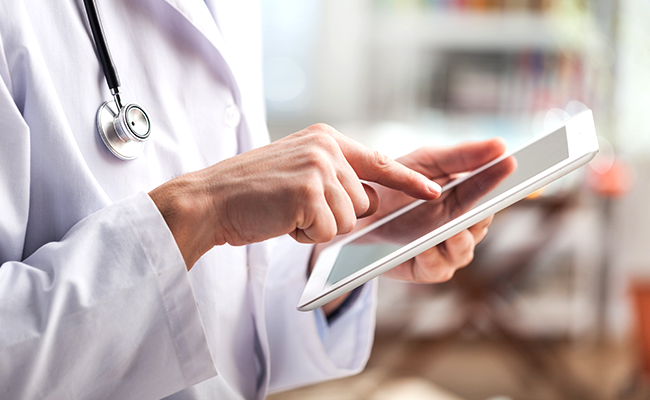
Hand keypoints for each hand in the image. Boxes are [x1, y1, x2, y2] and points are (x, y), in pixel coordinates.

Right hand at [149, 124, 441, 268]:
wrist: (209, 201)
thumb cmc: (251, 194)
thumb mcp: (298, 172)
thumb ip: (334, 177)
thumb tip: (369, 201)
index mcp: (325, 138)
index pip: (379, 161)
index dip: (408, 181)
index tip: (434, 192)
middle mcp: (326, 147)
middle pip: (363, 203)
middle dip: (335, 217)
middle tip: (296, 208)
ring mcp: (319, 167)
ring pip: (348, 221)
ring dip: (318, 228)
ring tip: (286, 213)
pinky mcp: (309, 191)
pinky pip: (328, 231)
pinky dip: (305, 236)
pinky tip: (282, 221)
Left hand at [381, 138, 507, 282]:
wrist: (361, 213)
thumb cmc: (397, 184)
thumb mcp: (427, 162)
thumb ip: (462, 156)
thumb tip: (501, 145)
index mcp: (468, 198)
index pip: (493, 190)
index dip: (503, 178)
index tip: (512, 163)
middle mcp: (463, 226)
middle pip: (481, 223)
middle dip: (481, 214)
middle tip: (482, 205)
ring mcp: (447, 250)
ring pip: (464, 249)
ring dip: (459, 239)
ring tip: (452, 230)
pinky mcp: (427, 269)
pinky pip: (438, 267)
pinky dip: (433, 256)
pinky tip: (426, 246)